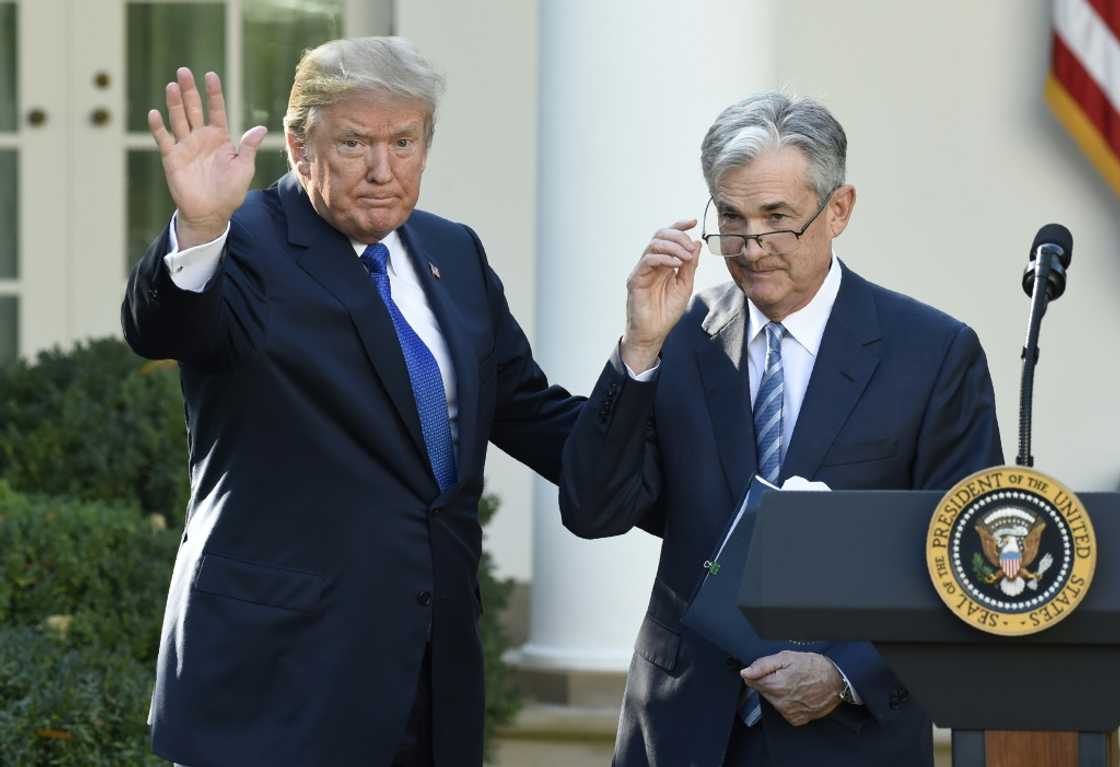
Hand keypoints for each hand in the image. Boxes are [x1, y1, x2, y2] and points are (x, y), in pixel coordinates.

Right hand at [147, 68, 266, 247]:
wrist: (211, 213)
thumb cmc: (230, 192)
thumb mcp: (244, 168)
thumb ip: (249, 147)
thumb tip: (261, 128)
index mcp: (220, 138)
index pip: (216, 110)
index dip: (213, 93)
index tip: (210, 75)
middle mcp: (201, 138)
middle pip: (194, 109)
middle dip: (189, 91)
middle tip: (184, 71)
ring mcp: (185, 146)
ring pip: (178, 119)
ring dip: (174, 103)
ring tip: (172, 86)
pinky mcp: (172, 158)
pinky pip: (163, 139)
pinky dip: (158, 127)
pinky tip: (154, 113)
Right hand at [620, 219, 700, 372]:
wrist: (654, 332)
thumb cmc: (667, 312)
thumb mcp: (685, 285)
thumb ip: (690, 265)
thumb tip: (696, 243)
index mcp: (663, 263)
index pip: (669, 237)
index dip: (679, 226)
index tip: (693, 222)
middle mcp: (651, 263)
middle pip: (660, 235)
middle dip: (678, 236)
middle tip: (691, 246)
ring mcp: (642, 270)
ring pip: (654, 245)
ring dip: (673, 246)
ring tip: (686, 256)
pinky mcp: (635, 279)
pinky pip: (648, 260)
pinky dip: (663, 258)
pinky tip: (676, 264)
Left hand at [740, 651, 842, 726]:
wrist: (837, 681)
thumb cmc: (814, 667)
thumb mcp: (786, 657)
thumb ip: (762, 665)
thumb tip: (745, 672)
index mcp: (776, 685)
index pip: (751, 681)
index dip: (759, 672)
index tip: (770, 670)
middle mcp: (781, 703)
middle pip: (763, 690)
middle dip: (771, 681)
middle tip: (787, 674)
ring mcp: (789, 713)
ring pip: (773, 700)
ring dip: (780, 692)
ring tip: (796, 683)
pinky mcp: (797, 719)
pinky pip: (784, 710)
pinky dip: (789, 703)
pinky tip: (799, 694)